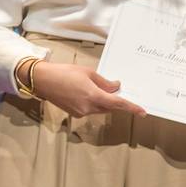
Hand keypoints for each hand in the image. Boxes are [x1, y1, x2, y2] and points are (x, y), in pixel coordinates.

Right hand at [29, 61, 146, 117]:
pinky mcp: (75, 113)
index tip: (142, 111)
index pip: (118, 104)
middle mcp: (88, 108)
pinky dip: (96, 103)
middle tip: (122, 92)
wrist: (43, 80)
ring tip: (104, 89)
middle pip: (109, 107)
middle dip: (117, 101)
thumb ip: (104, 82)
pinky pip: (91, 110)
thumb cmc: (65, 73)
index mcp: (93, 96)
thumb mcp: (88, 73)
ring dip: (105, 102)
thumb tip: (116, 86)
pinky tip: (91, 93)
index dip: (131, 108)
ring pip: (101, 109)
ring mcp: (80, 112)